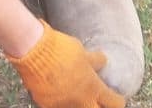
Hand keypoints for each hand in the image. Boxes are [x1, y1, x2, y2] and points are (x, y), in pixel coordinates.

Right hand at [7, 21, 125, 107]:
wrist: (34, 51)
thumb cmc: (61, 49)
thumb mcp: (82, 51)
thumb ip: (93, 61)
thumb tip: (102, 60)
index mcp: (93, 88)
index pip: (114, 102)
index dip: (117, 101)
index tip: (116, 98)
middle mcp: (81, 101)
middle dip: (99, 107)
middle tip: (98, 101)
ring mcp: (63, 105)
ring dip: (78, 104)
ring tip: (75, 94)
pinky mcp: (47, 105)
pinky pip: (58, 107)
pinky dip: (60, 102)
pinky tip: (58, 93)